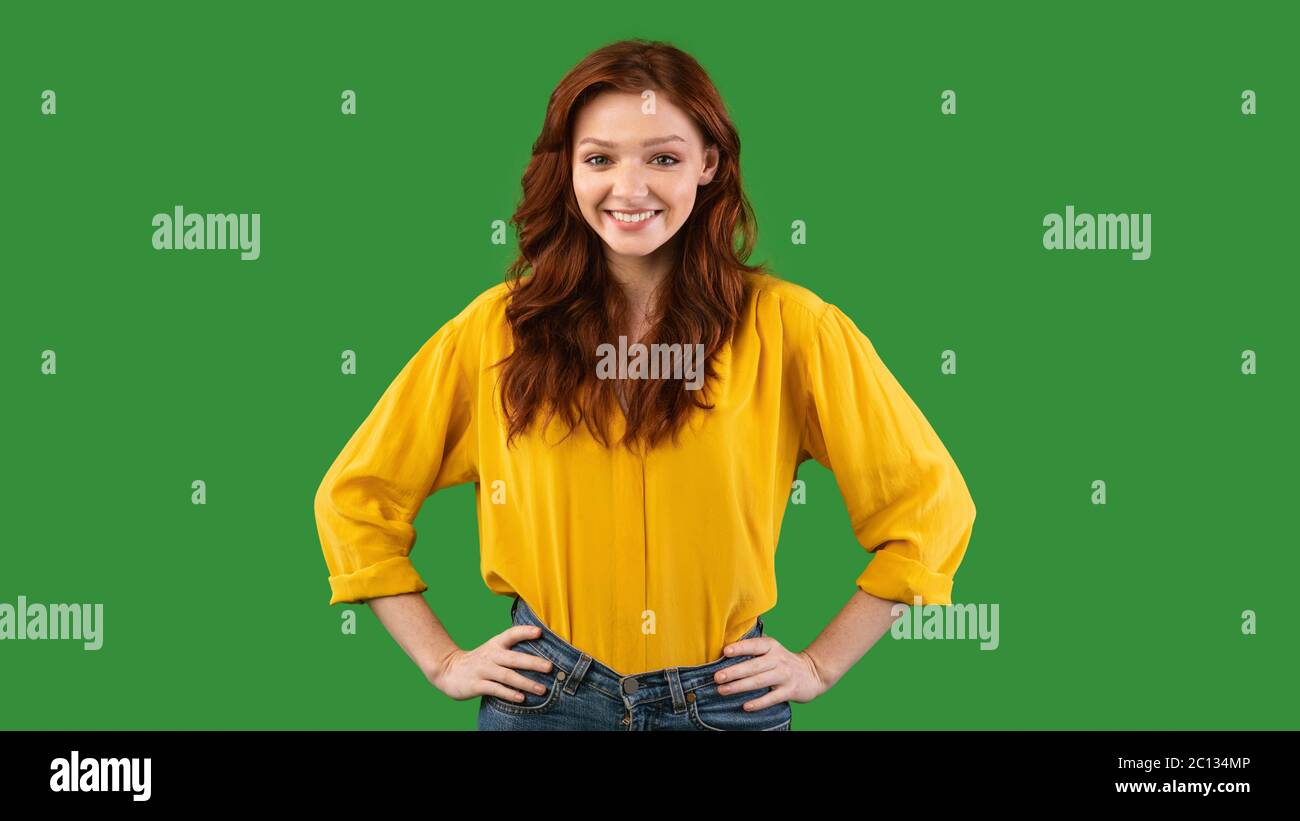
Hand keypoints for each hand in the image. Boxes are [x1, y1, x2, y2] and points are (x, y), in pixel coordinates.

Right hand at [425, 625, 553, 701]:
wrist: (448, 670)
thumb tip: (541, 654)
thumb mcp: (493, 649)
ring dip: (526, 682)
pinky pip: (495, 689)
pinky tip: (521, 698)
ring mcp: (483, 670)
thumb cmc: (479, 660)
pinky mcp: (477, 684)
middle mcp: (490, 655)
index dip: (525, 632)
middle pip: (514, 658)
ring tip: (542, 689)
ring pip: (507, 676)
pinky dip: (509, 694)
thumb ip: (512, 649)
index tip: (540, 632)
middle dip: (533, 662)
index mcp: (496, 644)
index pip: (511, 634)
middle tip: (550, 667)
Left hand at [714, 635, 830, 709]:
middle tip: (716, 677)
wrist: (813, 673)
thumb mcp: (772, 649)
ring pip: (759, 681)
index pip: (754, 645)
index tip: (725, 652)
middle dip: (734, 672)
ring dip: (739, 686)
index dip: (740, 648)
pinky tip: (745, 706)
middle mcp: (778, 659)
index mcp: (771, 646)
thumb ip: (753, 649)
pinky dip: (758, 702)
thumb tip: (724, 651)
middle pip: (753, 666)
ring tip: (722, 690)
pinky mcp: (790, 691)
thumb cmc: (782, 661)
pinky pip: (772, 698)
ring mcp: (784, 675)